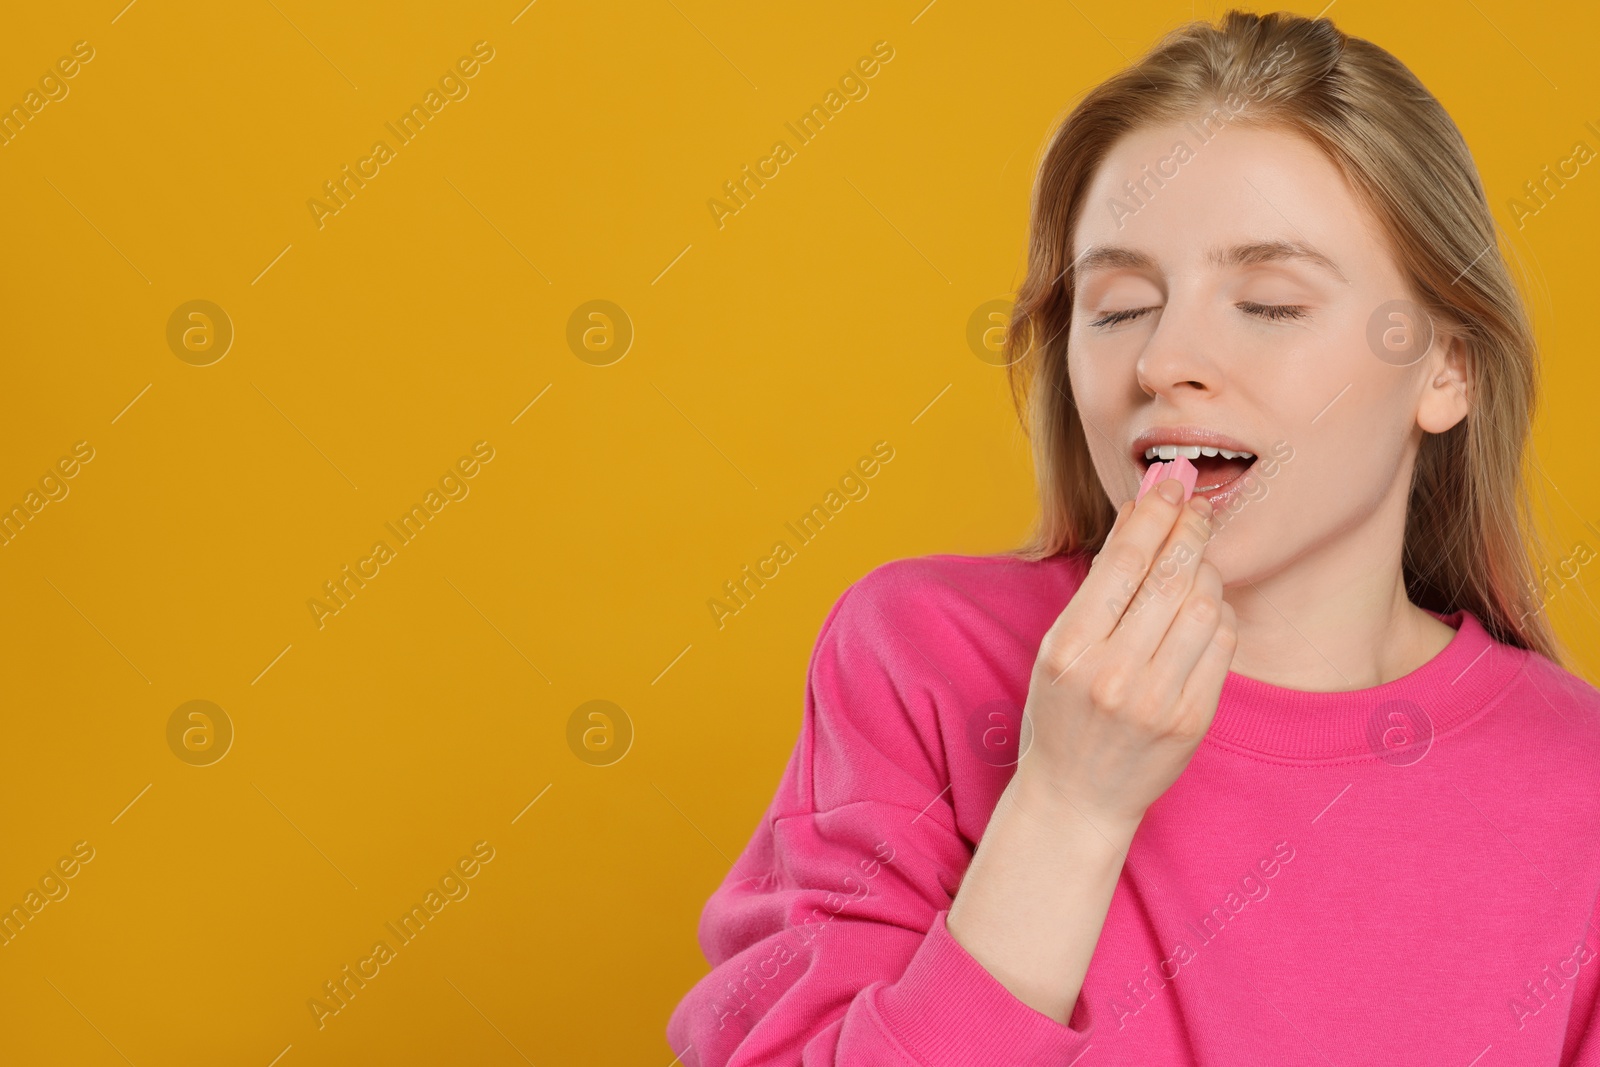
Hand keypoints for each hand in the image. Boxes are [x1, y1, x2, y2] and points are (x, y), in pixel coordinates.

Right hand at [1012, 477, 1236, 833]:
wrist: (1077, 797)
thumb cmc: (1061, 714)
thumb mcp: (1058, 650)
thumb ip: (1098, 591)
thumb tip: (1138, 518)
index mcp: (1069, 650)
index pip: (1122, 563)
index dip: (1151, 515)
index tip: (1168, 484)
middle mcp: (1112, 675)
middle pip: (1168, 577)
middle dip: (1188, 530)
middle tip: (1196, 505)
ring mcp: (1156, 700)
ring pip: (1203, 605)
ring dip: (1205, 573)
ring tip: (1194, 565)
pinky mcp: (1192, 719)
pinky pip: (1222, 644)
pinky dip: (1217, 616)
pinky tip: (1203, 610)